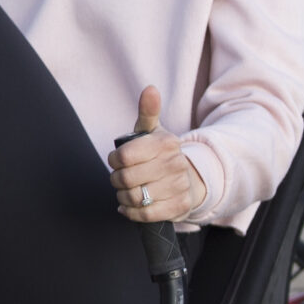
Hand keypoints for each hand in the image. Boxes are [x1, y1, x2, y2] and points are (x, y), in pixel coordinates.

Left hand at [108, 87, 208, 223]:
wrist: (189, 179)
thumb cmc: (161, 154)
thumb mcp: (153, 131)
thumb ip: (148, 111)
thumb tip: (149, 89)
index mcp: (166, 143)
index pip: (123, 156)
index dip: (114, 161)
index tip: (118, 161)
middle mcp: (176, 164)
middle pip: (125, 179)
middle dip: (116, 180)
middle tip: (120, 178)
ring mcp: (179, 186)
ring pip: (133, 198)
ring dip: (123, 197)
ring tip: (127, 191)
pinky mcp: (179, 207)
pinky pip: (144, 215)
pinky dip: (131, 212)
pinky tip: (130, 206)